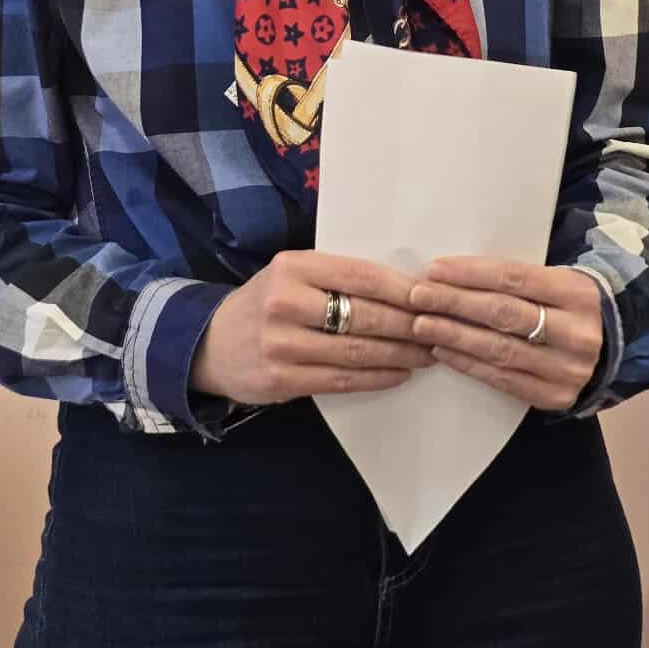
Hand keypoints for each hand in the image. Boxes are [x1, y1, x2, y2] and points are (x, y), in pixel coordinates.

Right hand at [190, 249, 431, 405]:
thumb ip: (336, 278)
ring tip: (428, 354)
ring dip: (401, 354)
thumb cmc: (265, 303)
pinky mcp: (281, 379)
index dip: (401, 288)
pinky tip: (400, 373)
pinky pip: (342, 380)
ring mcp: (281, 344)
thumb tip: (405, 288)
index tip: (432, 296)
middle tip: (439, 329)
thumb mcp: (292, 276)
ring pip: (357, 351)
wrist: (209, 344)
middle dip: (409, 325)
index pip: (360, 275)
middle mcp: (284, 302)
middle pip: (364, 315)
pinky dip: (377, 378)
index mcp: (292, 267)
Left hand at [408, 258, 606, 411]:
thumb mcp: (556, 281)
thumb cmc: (568, 306)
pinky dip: (468, 364)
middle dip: (454, 303)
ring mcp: (567, 369)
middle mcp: (576, 332)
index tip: (435, 270)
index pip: (513, 278)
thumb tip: (450, 274)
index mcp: (576, 292)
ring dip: (454, 336)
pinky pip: (503, 379)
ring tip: (422, 325)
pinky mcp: (556, 396)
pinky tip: (443, 352)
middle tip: (418, 296)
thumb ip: (514, 280)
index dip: (471, 273)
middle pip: (503, 314)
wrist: (612, 348)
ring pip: (499, 349)